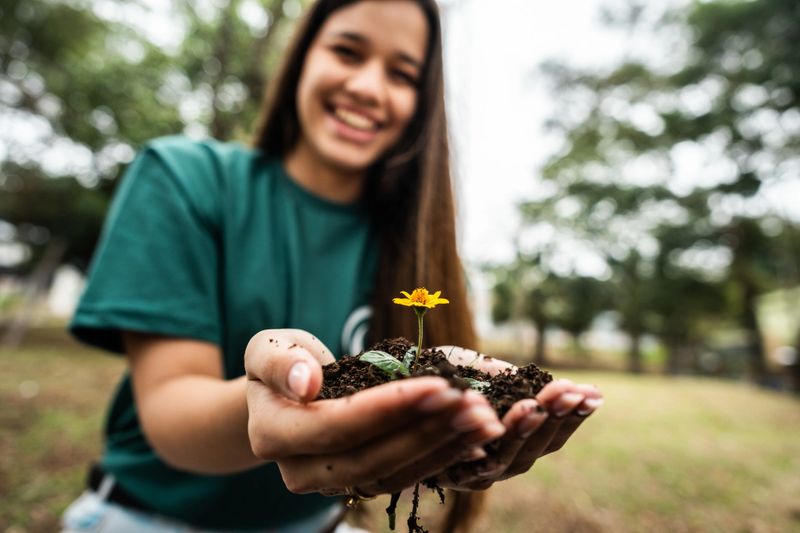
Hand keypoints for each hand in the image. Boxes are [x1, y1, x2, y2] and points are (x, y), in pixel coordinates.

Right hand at [244, 330, 506, 495]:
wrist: (282, 396)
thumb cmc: (279, 363)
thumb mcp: (267, 349)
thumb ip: (279, 362)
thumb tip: (306, 382)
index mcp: (273, 435)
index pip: (337, 426)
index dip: (388, 408)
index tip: (437, 384)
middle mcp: (301, 472)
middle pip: (371, 458)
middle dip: (427, 430)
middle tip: (473, 404)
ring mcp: (333, 483)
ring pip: (394, 473)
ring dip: (444, 447)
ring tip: (484, 420)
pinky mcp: (362, 482)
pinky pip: (406, 475)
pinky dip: (443, 456)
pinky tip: (475, 436)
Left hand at [436, 347, 603, 490]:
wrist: (388, 384)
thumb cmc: (438, 379)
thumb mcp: (476, 369)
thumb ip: (509, 378)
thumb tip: (552, 383)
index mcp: (513, 440)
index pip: (551, 434)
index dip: (574, 417)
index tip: (594, 393)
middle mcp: (498, 462)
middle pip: (536, 451)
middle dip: (554, 419)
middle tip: (570, 392)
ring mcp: (474, 473)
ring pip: (509, 459)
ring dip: (524, 430)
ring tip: (535, 405)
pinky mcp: (446, 473)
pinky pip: (470, 463)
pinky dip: (484, 445)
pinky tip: (495, 424)